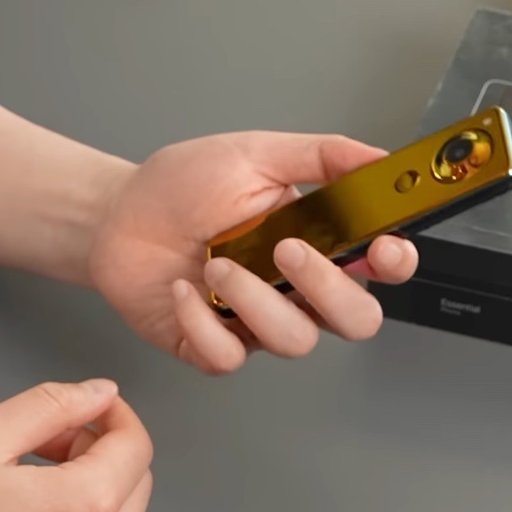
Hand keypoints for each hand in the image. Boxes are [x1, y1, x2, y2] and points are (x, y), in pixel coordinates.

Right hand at [0, 380, 152, 511]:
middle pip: (135, 476)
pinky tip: (31, 508)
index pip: (137, 443)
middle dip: (100, 445)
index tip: (87, 403)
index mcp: (85, 507)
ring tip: (30, 473)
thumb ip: (50, 405)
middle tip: (46, 439)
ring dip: (90, 479)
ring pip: (119, 509)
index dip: (113, 412)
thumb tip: (98, 392)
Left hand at [88, 132, 419, 373]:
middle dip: (328, 290)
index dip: (395, 262)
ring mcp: (258, 323)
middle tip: (287, 251)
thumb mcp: (256, 154)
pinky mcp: (213, 347)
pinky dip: (202, 322)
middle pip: (356, 319)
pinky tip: (184, 289)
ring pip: (294, 341)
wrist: (117, 215)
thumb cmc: (183, 187)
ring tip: (216, 261)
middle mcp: (297, 288)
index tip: (381, 247)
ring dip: (255, 300)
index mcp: (320, 241)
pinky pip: (229, 357)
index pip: (382, 265)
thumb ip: (322, 156)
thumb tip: (378, 157)